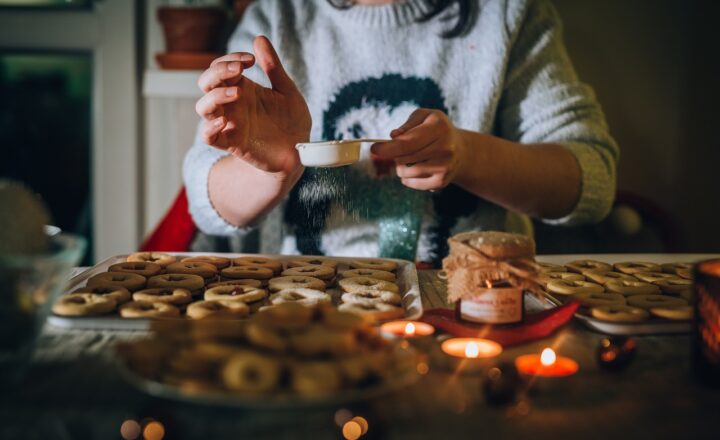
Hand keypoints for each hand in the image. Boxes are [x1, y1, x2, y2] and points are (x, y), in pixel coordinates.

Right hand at [195, 36, 310, 174]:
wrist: (299, 151)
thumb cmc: (292, 120)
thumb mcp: (286, 90)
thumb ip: (273, 67)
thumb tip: (259, 38)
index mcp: (242, 87)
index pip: (221, 67)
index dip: (230, 59)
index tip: (251, 59)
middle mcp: (232, 104)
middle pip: (206, 83)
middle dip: (217, 72)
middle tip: (240, 70)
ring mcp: (230, 123)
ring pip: (203, 107)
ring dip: (215, 96)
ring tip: (238, 93)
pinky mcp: (232, 143)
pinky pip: (208, 136)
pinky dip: (209, 128)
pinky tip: (225, 121)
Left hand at [371, 109, 467, 190]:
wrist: (461, 150)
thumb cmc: (435, 129)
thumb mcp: (424, 117)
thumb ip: (408, 125)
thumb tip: (394, 136)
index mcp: (439, 128)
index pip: (408, 142)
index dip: (388, 148)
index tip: (374, 149)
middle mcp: (445, 148)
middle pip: (404, 158)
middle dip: (395, 155)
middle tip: (400, 150)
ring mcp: (445, 167)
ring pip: (406, 172)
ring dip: (400, 167)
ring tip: (410, 159)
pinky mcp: (441, 182)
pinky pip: (411, 183)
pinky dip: (408, 177)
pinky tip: (417, 168)